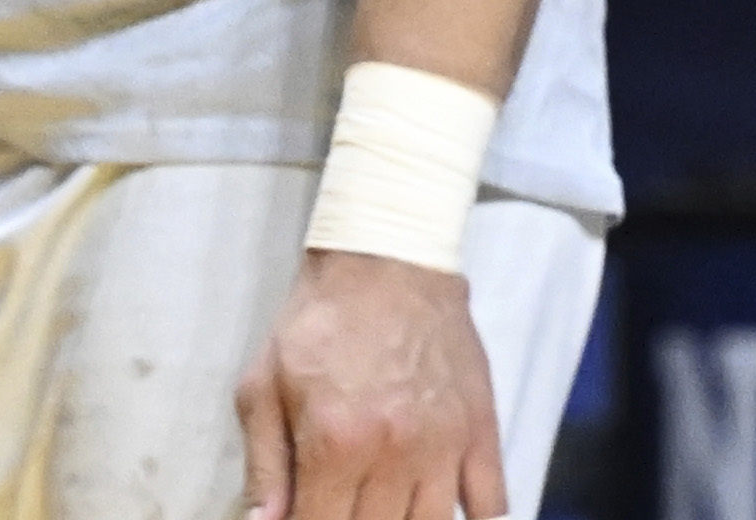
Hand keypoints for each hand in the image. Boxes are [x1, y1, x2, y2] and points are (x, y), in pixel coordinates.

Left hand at [235, 251, 502, 519]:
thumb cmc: (319, 320)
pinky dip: (467, 514)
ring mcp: (445, 448)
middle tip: (339, 499)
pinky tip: (437, 499)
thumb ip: (264, 463)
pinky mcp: (482, 434)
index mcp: (335, 441)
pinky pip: (491, 508)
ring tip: (382, 501)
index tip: (303, 515)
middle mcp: (395, 453)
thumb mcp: (265, 383)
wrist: (387, 261)